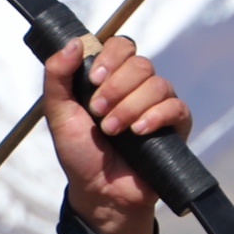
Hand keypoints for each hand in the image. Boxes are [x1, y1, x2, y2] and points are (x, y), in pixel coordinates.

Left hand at [44, 36, 189, 233]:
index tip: (93, 79)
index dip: (111, 57)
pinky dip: (156, 116)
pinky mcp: (175, 126)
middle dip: (116, 88)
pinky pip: (176, 107)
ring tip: (114, 131)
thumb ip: (57, 76)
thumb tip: (74, 42)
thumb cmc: (80, 154)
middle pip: (140, 64)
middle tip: (99, 113)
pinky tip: (139, 132)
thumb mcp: (58, 114)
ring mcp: (158, 105)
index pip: (122, 46)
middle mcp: (137, 87)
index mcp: (111, 78)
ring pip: (157, 84)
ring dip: (131, 106)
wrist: (99, 192)